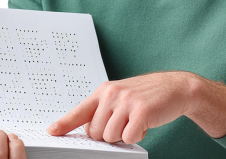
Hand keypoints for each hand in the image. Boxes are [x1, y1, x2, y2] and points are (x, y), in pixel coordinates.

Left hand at [46, 71, 195, 143]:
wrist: (174, 87)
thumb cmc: (146, 95)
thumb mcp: (120, 96)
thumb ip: (104, 110)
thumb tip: (89, 131)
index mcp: (104, 91)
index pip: (79, 110)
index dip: (64, 124)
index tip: (51, 132)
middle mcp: (112, 94)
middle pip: (95, 132)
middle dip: (108, 135)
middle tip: (123, 123)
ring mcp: (126, 102)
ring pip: (111, 137)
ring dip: (124, 136)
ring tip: (135, 121)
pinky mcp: (141, 111)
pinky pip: (129, 138)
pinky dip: (137, 136)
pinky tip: (144, 123)